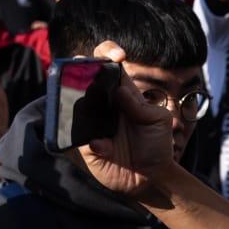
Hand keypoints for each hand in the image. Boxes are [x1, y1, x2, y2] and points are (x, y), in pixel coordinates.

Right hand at [78, 41, 178, 196]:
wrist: (151, 176)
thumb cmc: (155, 144)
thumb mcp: (159, 121)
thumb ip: (142, 106)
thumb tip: (120, 91)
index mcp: (121, 92)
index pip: (107, 63)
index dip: (108, 52)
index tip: (118, 56)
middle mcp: (101, 103)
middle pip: (81, 76)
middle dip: (80, 68)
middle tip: (85, 69)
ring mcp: (88, 122)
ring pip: (69, 102)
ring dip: (75, 99)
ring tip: (85, 102)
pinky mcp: (81, 145)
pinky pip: (75, 137)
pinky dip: (90, 140)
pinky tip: (103, 146)